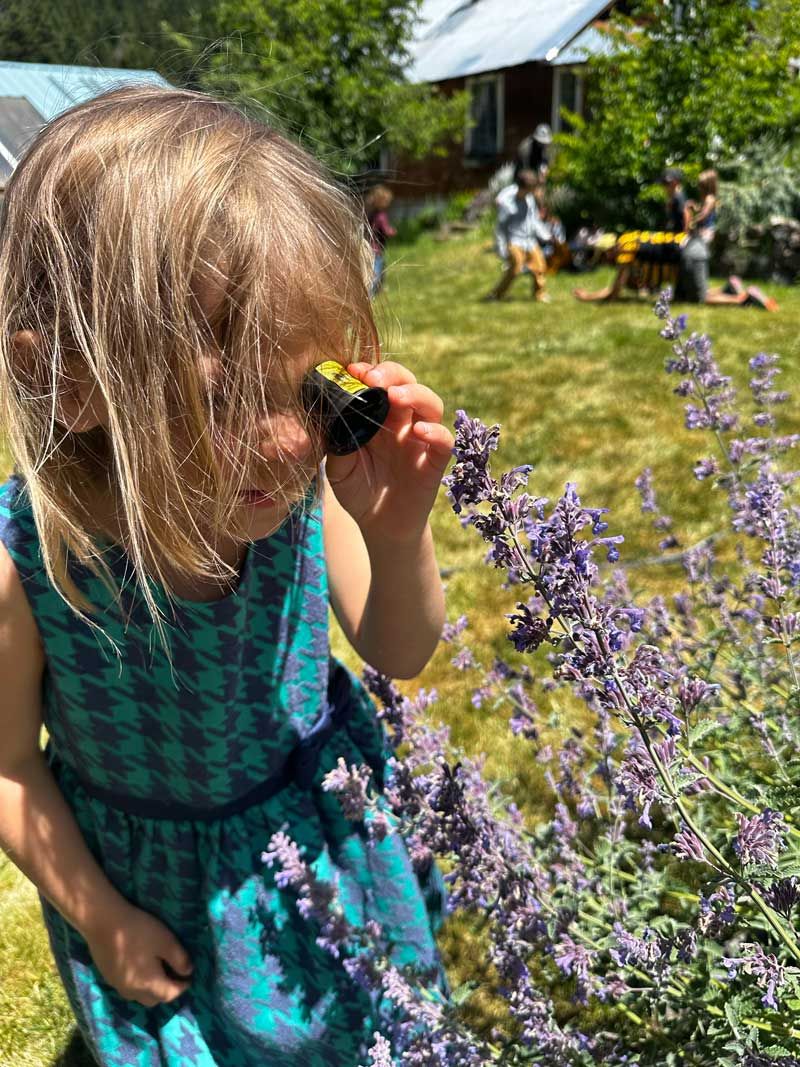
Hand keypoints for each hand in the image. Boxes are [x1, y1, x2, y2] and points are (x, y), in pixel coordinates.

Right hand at [85, 902, 192, 1006]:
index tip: (189, 978)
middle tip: (174, 975)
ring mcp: (117, 986)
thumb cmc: (139, 931)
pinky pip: (127, 988)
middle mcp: (132, 991)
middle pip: (154, 999)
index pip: (170, 995)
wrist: (103, 923)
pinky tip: (139, 968)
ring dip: (150, 989)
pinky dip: (138, 983)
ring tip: (157, 972)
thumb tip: (188, 972)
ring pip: (139, 996)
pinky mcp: (108, 977)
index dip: (182, 987)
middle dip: (166, 991)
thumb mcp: (166, 941)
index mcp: (149, 984)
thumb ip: (179, 959)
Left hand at [325, 361, 453, 543]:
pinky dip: (435, 431)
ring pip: (431, 403)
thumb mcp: (337, 465)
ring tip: (396, 397)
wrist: (378, 526)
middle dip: (393, 375)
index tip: (353, 371)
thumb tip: (325, 414)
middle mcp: (402, 422)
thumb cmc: (358, 490)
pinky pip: (444, 440)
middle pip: (407, 383)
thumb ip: (334, 440)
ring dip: (416, 394)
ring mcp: (420, 440)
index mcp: (377, 416)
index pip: (380, 382)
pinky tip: (419, 431)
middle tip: (374, 380)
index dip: (370, 371)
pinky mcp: (434, 462)